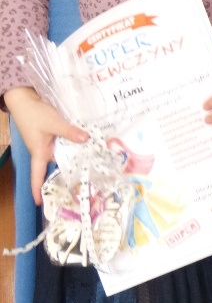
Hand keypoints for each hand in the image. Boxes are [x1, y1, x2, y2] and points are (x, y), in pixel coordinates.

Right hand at [4, 86, 87, 205]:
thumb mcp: (53, 123)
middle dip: (70, 170)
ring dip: (75, 154)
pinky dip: (74, 143)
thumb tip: (86, 139)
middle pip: (57, 164)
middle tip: (89, 179)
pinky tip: (88, 142)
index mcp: (39, 153)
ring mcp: (47, 142)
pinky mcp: (52, 135)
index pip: (37, 175)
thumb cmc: (34, 114)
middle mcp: (43, 150)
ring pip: (63, 152)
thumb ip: (69, 131)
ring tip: (95, 161)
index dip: (38, 190)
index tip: (40, 203)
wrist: (24, 99)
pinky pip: (64, 143)